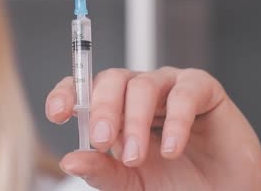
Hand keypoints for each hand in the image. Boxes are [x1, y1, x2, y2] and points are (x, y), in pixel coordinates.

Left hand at [45, 67, 260, 190]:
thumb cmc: (176, 184)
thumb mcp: (132, 183)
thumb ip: (103, 170)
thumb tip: (70, 159)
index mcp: (117, 108)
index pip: (84, 88)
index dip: (67, 93)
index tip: (57, 113)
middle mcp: (139, 92)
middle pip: (111, 80)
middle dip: (103, 109)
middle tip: (103, 140)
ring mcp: (170, 87)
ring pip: (143, 85)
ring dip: (135, 121)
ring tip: (136, 157)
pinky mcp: (203, 89)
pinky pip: (184, 93)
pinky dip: (175, 122)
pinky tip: (171, 150)